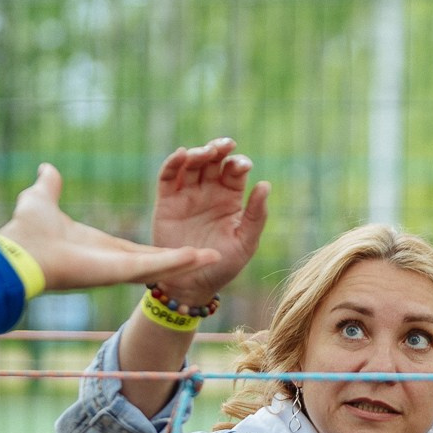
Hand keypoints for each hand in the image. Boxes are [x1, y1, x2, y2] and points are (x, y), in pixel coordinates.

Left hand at [0, 164, 226, 294]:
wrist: (18, 253)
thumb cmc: (27, 231)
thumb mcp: (42, 199)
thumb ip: (49, 186)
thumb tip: (47, 169)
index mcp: (99, 248)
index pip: (134, 250)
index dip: (155, 248)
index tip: (171, 242)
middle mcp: (112, 261)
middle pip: (155, 261)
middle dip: (180, 259)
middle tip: (205, 254)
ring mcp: (119, 268)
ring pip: (162, 265)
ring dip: (189, 261)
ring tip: (214, 256)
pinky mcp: (122, 270)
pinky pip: (158, 266)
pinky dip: (182, 261)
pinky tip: (205, 256)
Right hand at [148, 139, 271, 304]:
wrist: (191, 285)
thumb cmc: (223, 266)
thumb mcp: (245, 243)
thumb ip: (256, 216)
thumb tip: (265, 184)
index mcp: (230, 199)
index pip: (235, 172)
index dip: (239, 164)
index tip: (243, 166)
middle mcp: (209, 192)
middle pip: (213, 161)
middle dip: (219, 150)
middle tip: (224, 146)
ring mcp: (187, 195)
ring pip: (192, 164)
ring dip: (198, 153)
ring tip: (205, 152)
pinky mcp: (167, 201)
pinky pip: (168, 176)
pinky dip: (173, 163)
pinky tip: (182, 155)